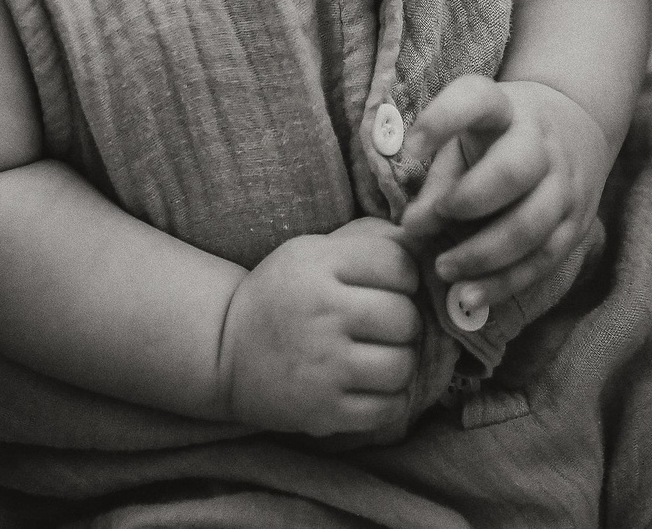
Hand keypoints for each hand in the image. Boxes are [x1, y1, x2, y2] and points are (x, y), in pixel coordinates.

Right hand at [218, 216, 422, 436]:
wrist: (225, 352)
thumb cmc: (284, 296)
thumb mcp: (313, 251)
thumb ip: (368, 242)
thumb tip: (425, 242)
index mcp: (318, 265)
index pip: (399, 264)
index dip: (406, 277)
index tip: (389, 287)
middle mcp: (322, 313)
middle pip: (405, 318)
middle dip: (404, 323)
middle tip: (386, 327)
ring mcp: (323, 366)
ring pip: (401, 365)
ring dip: (400, 363)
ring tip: (380, 357)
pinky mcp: (323, 410)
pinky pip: (388, 409)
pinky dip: (391, 400)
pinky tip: (373, 386)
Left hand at [398, 76, 608, 313]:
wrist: (578, 132)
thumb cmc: (501, 139)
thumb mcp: (466, 140)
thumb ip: (436, 182)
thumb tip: (411, 229)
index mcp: (505, 110)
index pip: (477, 100)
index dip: (442, 120)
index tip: (412, 147)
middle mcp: (542, 143)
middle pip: (514, 171)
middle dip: (470, 201)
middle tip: (439, 218)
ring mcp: (565, 185)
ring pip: (531, 226)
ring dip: (483, 255)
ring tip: (444, 269)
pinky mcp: (577, 223)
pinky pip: (543, 261)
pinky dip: (504, 284)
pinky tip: (470, 297)